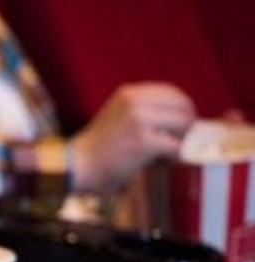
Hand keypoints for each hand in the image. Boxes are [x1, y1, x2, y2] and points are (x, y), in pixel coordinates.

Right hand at [71, 83, 195, 192]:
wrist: (77, 166)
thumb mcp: (118, 115)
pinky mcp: (143, 142)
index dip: (183, 110)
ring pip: (184, 125)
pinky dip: (174, 157)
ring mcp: (139, 120)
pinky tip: (162, 163)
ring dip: (181, 142)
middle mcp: (135, 102)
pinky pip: (176, 147)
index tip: (180, 127)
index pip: (173, 93)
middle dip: (185, 127)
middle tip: (176, 142)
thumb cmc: (99, 148)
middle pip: (183, 108)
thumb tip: (181, 116)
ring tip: (166, 154)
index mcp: (129, 93)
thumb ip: (143, 110)